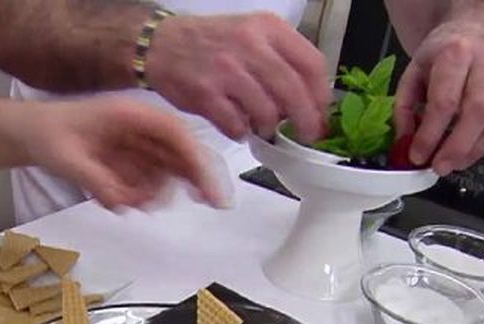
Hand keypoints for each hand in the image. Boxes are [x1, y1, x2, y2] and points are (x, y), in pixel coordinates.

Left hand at [27, 98, 226, 209]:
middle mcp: (141, 129)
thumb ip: (95, 179)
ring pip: (166, 175)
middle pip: (182, 156)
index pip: (176, 135)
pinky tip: (110, 196)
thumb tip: (121, 201)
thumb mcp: (67, 157)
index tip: (210, 192)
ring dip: (150, 195)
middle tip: (205, 205)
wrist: (32, 134)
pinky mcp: (133, 161)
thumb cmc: (48, 134)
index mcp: (131, 115)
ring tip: (115, 198)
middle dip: (191, 182)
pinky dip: (135, 197)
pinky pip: (148, 185)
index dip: (198, 162)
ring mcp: (139, 146)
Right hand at [145, 13, 331, 142]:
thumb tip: (310, 98)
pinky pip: (237, 125)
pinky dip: (241, 132)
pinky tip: (237, 126)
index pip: (311, 63)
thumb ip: (281, 58)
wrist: (161, 44)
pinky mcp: (206, 94)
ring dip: (269, 126)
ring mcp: (226, 70)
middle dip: (305, 120)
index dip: (322, 94)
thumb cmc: (211, 43)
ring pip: (267, 112)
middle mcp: (249, 44)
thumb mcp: (251, 33)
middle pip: (293, 90)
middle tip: (308, 134)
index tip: (322, 112)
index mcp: (267, 27)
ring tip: (263, 126)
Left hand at [394, 20, 483, 175]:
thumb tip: (405, 145)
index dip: (430, 134)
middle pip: (479, 110)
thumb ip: (405, 108)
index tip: (418, 156)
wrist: (474, 29)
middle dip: (458, 145)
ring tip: (458, 164)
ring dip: (480, 149)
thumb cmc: (444, 55)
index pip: (445, 100)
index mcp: (456, 54)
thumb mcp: (414, 72)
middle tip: (441, 167)